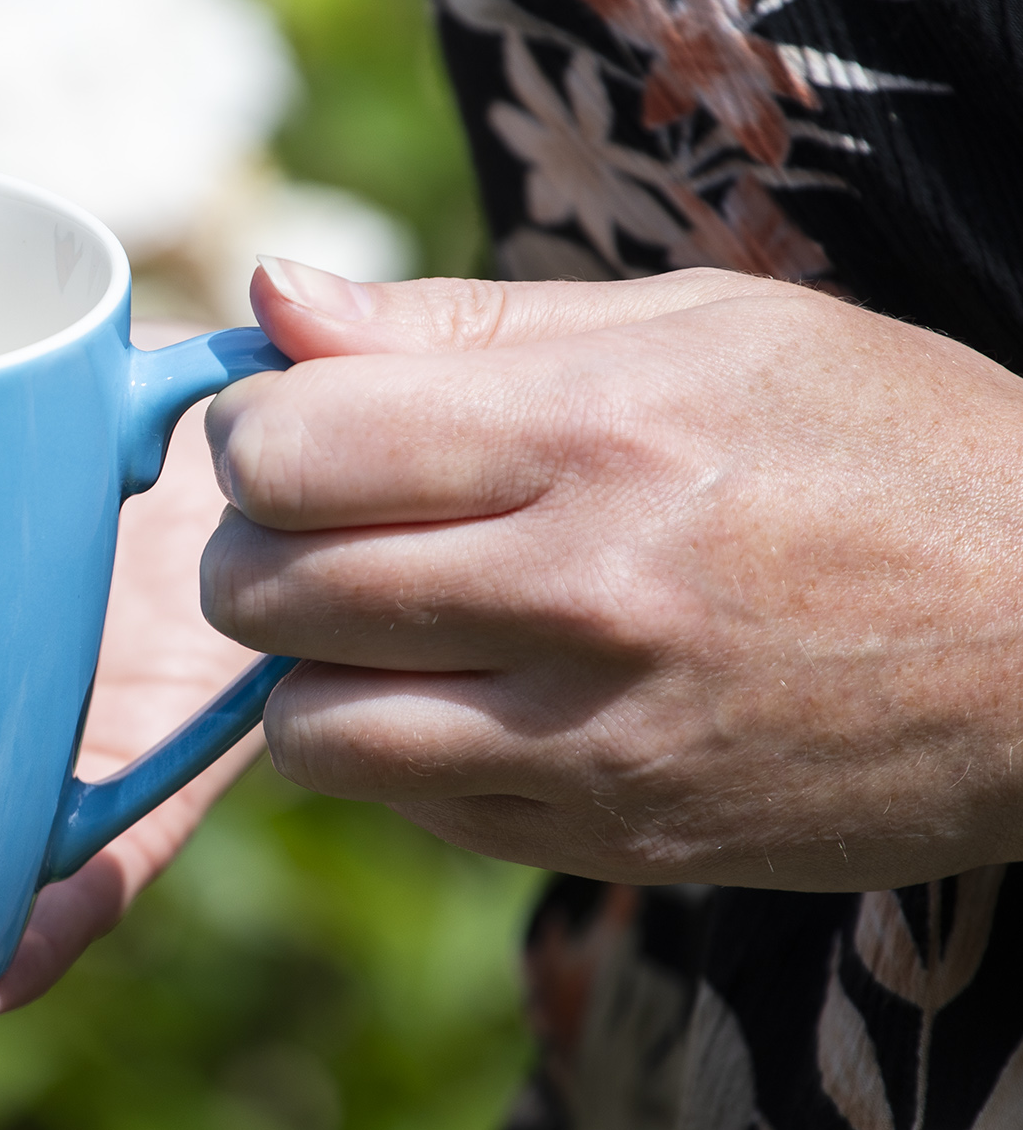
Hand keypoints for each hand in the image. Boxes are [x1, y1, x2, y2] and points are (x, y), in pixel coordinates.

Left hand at [201, 259, 1022, 891]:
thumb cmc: (881, 440)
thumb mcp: (696, 323)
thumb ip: (458, 318)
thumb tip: (271, 294)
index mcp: (595, 430)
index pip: (290, 448)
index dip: (248, 436)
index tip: (288, 431)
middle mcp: (583, 591)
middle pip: (267, 590)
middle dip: (251, 548)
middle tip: (312, 521)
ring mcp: (597, 737)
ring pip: (307, 727)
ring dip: (306, 666)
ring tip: (381, 616)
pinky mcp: (615, 835)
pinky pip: (406, 804)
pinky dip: (392, 746)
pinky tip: (463, 688)